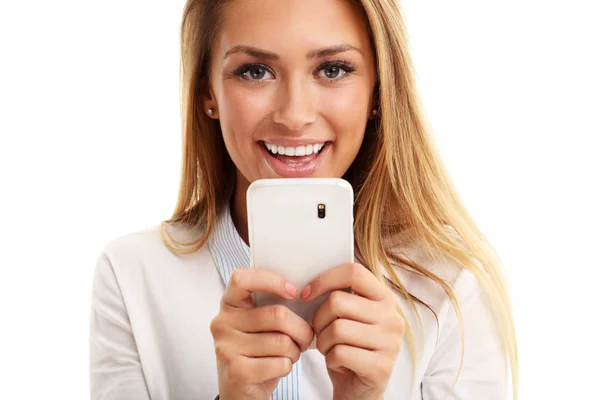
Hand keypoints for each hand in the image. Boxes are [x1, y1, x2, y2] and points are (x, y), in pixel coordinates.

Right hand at [210, 268, 313, 399]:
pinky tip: (279, 367)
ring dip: (295, 350)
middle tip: (304, 337)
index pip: (242, 278)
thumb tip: (305, 294)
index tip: (292, 292)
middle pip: (276, 314)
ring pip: (282, 341)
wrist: (241, 391)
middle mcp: (222, 323)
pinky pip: (280, 363)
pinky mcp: (237, 372)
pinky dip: (288, 366)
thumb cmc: (257, 351)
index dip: (271, 280)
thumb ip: (272, 306)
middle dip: (300, 328)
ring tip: (289, 354)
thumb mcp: (259, 324)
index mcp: (229, 304)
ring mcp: (227, 348)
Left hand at [300, 263, 404, 399]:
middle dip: (319, 320)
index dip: (325, 280)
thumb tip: (307, 285)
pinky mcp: (381, 366)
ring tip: (331, 349)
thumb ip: (339, 296)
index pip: (353, 273)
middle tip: (321, 333)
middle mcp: (392, 317)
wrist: (360, 389)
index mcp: (385, 298)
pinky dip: (330, 360)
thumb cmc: (349, 347)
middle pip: (338, 302)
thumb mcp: (348, 317)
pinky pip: (340, 353)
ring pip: (336, 328)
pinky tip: (339, 363)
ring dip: (323, 342)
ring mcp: (390, 342)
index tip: (306, 294)